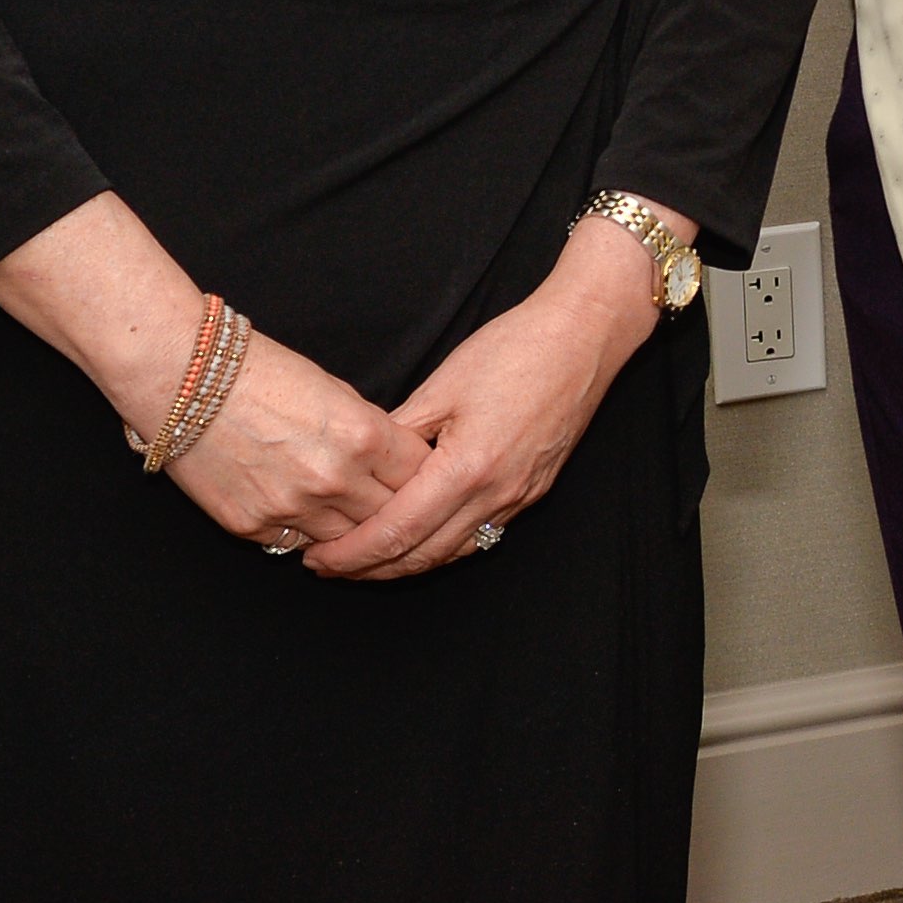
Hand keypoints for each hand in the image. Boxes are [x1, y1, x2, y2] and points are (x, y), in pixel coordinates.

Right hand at [163, 325, 433, 556]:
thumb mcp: (336, 390)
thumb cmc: (262, 372)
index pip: (420, 474)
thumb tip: (392, 459)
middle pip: (391, 515)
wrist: (185, 380)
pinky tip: (308, 516)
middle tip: (397, 504)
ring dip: (353, 528)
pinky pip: (298, 543)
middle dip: (396, 508)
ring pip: (348, 540)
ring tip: (354, 515)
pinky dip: (308, 534)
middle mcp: (334, 479)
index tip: (425, 476)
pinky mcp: (253, 527)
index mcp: (363, 436)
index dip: (425, 476)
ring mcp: (293, 508)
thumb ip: (369, 430)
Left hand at [300, 215, 667, 578]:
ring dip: (405, 563)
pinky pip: (479, 535)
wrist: (586, 334)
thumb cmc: (515, 348)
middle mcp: (496, 494)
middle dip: (370, 568)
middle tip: (327, 565)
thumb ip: (398, 433)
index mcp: (467, 469)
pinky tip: (419, 538)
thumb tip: (358, 463)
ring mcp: (519, 497)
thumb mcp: (442, 384)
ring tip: (365, 559)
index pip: (397, 532)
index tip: (316, 558)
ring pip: (452, 553)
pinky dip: (441, 546)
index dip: (352, 553)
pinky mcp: (533, 489)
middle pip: (422, 555)